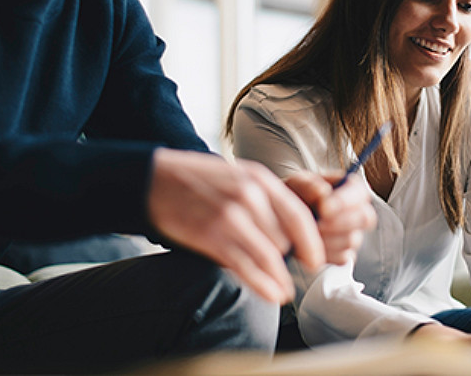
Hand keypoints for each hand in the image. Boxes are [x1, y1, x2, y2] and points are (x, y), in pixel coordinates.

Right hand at [147, 149, 324, 303]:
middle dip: (287, 259)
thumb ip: (263, 199)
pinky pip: (246, 267)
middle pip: (284, 239)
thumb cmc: (198, 179)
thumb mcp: (237, 175)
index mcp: (258, 179)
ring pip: (269, 257)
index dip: (311, 242)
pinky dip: (263, 285)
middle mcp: (249, 197)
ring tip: (283, 291)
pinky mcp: (212, 237)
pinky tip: (272, 294)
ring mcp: (230, 217)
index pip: (297, 215)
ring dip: (279, 277)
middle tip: (288, 271)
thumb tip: (286, 233)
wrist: (155, 179)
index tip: (315, 259)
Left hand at [285, 171, 376, 264]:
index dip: (345, 201)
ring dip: (328, 239)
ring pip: (352, 240)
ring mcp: (352, 234)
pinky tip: (312, 246)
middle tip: (317, 224)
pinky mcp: (344, 254)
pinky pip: (343, 258)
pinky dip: (325, 254)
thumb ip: (308, 185)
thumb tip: (323, 192)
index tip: (324, 208)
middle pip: (364, 218)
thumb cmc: (294, 197)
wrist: (283, 220)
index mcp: (349, 187)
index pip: (360, 192)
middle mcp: (356, 211)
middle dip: (338, 223)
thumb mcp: (295, 183)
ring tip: (310, 233)